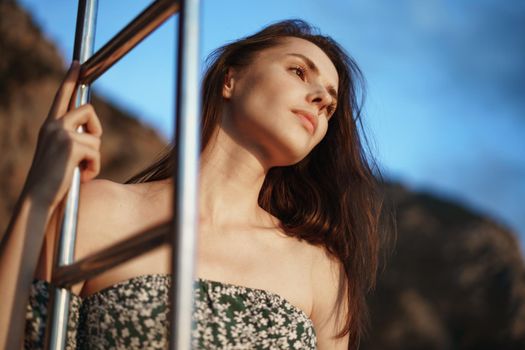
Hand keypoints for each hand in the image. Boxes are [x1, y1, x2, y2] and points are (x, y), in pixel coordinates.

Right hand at [24, 61, 102, 210]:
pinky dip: (93, 168)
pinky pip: (97, 153)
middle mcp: (53, 125)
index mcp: (49, 126)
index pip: (62, 97)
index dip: (70, 79)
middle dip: (96, 129)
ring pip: (96, 137)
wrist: (37, 198)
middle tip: (87, 152)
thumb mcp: (60, 154)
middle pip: (88, 109)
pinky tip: (80, 176)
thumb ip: (72, 139)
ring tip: (78, 171)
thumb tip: (92, 133)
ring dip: (93, 158)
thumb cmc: (51, 181)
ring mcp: (61, 133)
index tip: (77, 64)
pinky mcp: (72, 145)